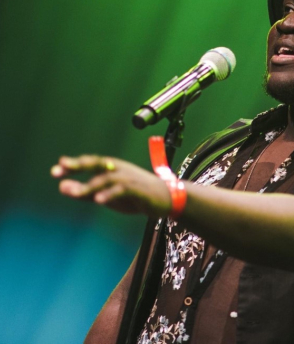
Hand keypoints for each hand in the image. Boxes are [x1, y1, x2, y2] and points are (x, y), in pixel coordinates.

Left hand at [51, 155, 172, 217]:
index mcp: (111, 168)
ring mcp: (129, 179)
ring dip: (91, 185)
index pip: (90, 163)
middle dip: (79, 165)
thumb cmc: (136, 195)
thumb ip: (85, 191)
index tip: (55, 171)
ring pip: (107, 179)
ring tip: (76, 193)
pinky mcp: (138, 190)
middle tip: (61, 168)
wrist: (167, 198)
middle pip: (97, 164)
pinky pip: (122, 190)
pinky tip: (98, 200)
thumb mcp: (106, 194)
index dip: (73, 166)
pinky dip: (110, 194)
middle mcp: (119, 170)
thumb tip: (61, 187)